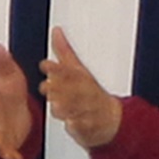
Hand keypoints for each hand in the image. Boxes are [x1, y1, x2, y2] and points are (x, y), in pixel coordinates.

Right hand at [0, 50, 36, 158]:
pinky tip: (17, 157)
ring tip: (10, 154)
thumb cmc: (8, 87)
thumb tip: (0, 48)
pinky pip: (6, 149)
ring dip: (1, 149)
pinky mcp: (5, 140)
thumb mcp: (9, 73)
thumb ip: (3, 63)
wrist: (13, 102)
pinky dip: (10, 154)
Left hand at [42, 35, 123, 152]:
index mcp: (80, 78)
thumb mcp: (79, 69)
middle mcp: (84, 93)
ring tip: (57, 104)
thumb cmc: (91, 92)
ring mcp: (87, 110)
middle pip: (69, 89)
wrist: (112, 120)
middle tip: (47, 87)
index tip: (46, 66)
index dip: (55, 68)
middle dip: (57, 88)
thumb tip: (56, 31)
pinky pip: (81, 126)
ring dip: (64, 106)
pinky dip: (76, 124)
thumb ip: (64, 51)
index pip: (67, 70)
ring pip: (73, 107)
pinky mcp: (87, 127)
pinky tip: (70, 122)